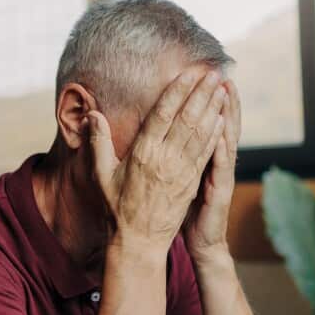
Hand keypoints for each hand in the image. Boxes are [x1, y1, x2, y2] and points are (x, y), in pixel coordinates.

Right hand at [88, 68, 227, 253]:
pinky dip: (216, 134)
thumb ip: (98, 142)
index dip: (177, 91)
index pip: (162, 114)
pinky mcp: (192, 183)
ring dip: (213, 109)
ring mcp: (181, 172)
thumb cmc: (116, 207)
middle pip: (187, 119)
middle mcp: (164, 160)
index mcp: (142, 154)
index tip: (188, 73)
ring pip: (201, 134)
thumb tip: (91, 114)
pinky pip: (206, 154)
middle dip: (202, 93)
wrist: (138, 242)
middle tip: (213, 73)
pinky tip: (223, 119)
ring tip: (221, 88)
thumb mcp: (101, 175)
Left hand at [184, 77, 240, 260]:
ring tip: (226, 92)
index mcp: (197, 156)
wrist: (200, 242)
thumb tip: (155, 133)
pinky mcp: (218, 192)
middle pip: (215, 124)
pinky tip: (221, 133)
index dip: (198, 99)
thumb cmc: (183, 209)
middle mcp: (211, 162)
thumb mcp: (175, 179)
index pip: (199, 122)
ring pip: (224, 140)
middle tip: (218, 73)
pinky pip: (220, 168)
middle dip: (216, 98)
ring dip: (226, 115)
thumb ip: (169, 155)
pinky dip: (222, 149)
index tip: (197, 75)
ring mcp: (218, 175)